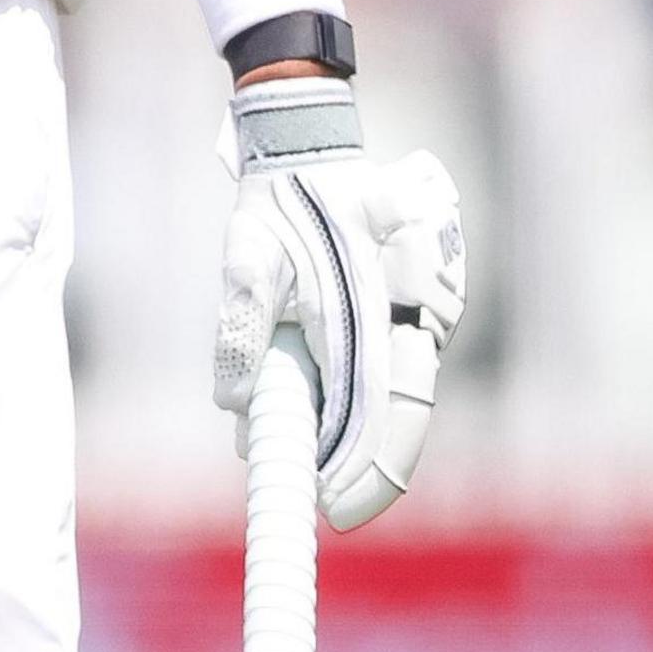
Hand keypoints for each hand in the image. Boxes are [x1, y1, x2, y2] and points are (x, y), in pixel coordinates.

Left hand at [213, 77, 466, 529]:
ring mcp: (417, 307)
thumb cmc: (280, 199)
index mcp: (374, 299)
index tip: (335, 504)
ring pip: (400, 392)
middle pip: (405, 410)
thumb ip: (243, 323)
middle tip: (333, 505)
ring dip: (360, 433)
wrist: (311, 145)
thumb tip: (235, 401)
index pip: (387, 403)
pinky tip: (324, 420)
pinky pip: (396, 367)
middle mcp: (410, 308)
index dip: (368, 464)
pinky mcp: (409, 306)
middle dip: (370, 467)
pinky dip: (364, 401)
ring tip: (314, 463)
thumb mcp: (246, 253)